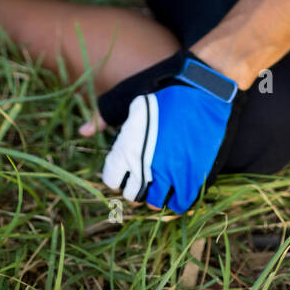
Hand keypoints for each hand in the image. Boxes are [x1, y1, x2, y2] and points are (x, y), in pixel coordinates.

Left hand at [100, 51, 247, 213]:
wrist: (206, 85)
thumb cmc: (165, 88)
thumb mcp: (128, 96)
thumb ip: (104, 117)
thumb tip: (82, 132)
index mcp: (128, 148)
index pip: (112, 180)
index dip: (118, 174)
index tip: (126, 167)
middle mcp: (147, 166)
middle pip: (133, 195)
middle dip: (136, 186)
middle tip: (145, 173)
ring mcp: (173, 174)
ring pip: (157, 202)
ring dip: (157, 194)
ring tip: (163, 180)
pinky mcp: (197, 176)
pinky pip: (183, 203)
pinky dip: (179, 200)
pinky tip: (179, 187)